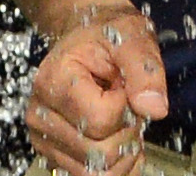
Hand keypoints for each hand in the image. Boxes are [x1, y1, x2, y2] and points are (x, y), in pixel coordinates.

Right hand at [27, 1, 168, 175]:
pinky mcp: (54, 155)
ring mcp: (45, 139)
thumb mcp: (132, 37)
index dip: (126, 106)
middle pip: (99, 154)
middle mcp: (40, 115)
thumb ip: (145, 69)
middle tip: (128, 104)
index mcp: (54, 81)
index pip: (100, 120)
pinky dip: (116, 166)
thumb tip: (155, 108)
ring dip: (123, 153)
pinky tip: (119, 139)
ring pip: (96, 174)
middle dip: (127, 133)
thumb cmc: (108, 34)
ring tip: (123, 119)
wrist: (87, 35)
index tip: (124, 84)